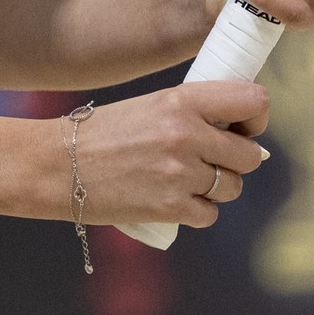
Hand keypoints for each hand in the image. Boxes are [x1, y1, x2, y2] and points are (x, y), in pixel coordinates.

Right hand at [68, 80, 270, 229]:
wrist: (57, 164)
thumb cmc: (105, 132)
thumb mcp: (152, 104)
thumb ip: (195, 112)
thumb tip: (242, 133)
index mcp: (183, 100)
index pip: (254, 101)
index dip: (256, 118)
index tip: (241, 128)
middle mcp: (186, 134)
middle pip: (249, 155)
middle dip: (237, 160)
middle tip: (213, 159)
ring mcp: (179, 173)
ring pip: (232, 187)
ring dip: (219, 188)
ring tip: (188, 180)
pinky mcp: (170, 207)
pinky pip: (209, 214)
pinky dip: (197, 211)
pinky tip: (177, 201)